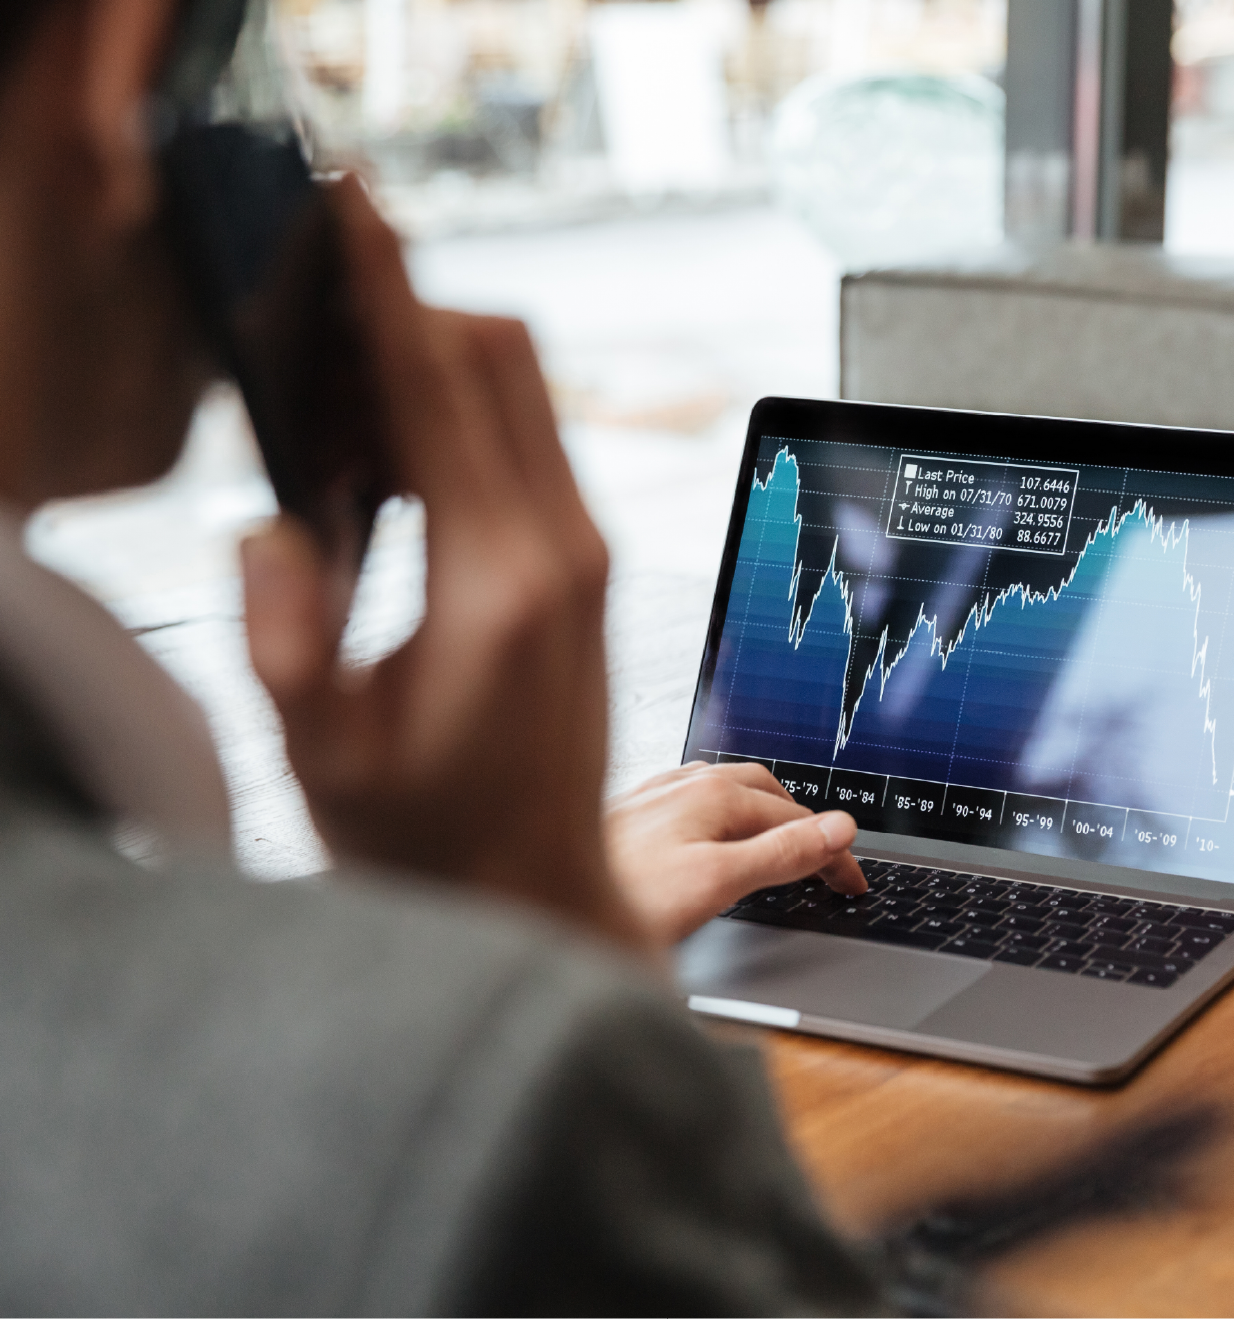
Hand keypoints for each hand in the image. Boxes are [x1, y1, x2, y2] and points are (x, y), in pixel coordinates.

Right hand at [241, 179, 644, 949]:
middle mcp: (562, 548)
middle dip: (406, 316)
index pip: (439, 384)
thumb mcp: (321, 747)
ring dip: (433, 369)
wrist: (537, 887)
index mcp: (497, 581)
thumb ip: (281, 624)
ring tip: (341, 433)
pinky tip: (393, 476)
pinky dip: (462, 419)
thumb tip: (272, 519)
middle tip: (317, 340)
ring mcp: (585, 552)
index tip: (353, 207)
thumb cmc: (433, 837)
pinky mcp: (585, 565)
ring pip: (522, 389)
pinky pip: (530, 442)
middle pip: (501, 354)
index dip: (385, 284)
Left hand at [605, 761, 866, 945]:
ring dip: (760, 815)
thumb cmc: (617, 898)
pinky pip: (691, 804)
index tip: (853, 884)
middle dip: (802, 824)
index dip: (833, 853)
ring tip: (780, 843)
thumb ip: (781, 854)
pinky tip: (706, 839)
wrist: (536, 904)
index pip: (798, 817)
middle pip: (764, 794)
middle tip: (827, 865)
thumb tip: (838, 830)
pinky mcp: (629, 818)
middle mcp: (683, 785)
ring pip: (725, 793)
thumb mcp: (716, 882)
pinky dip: (720, 819)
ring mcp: (654, 798)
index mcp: (712, 794)